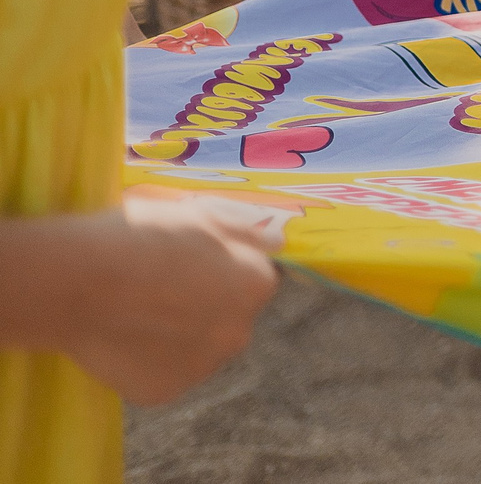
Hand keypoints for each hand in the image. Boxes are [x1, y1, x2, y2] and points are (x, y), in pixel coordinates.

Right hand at [14, 198, 279, 404]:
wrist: (77, 281)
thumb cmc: (141, 236)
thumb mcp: (200, 214)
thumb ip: (245, 232)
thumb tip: (276, 242)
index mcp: (256, 285)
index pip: (250, 280)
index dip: (216, 272)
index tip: (184, 265)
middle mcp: (240, 332)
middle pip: (228, 319)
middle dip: (202, 308)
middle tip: (157, 292)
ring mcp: (202, 368)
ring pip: (197, 350)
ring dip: (179, 338)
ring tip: (134, 315)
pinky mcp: (164, 392)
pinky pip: (162, 374)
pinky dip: (146, 362)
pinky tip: (121, 339)